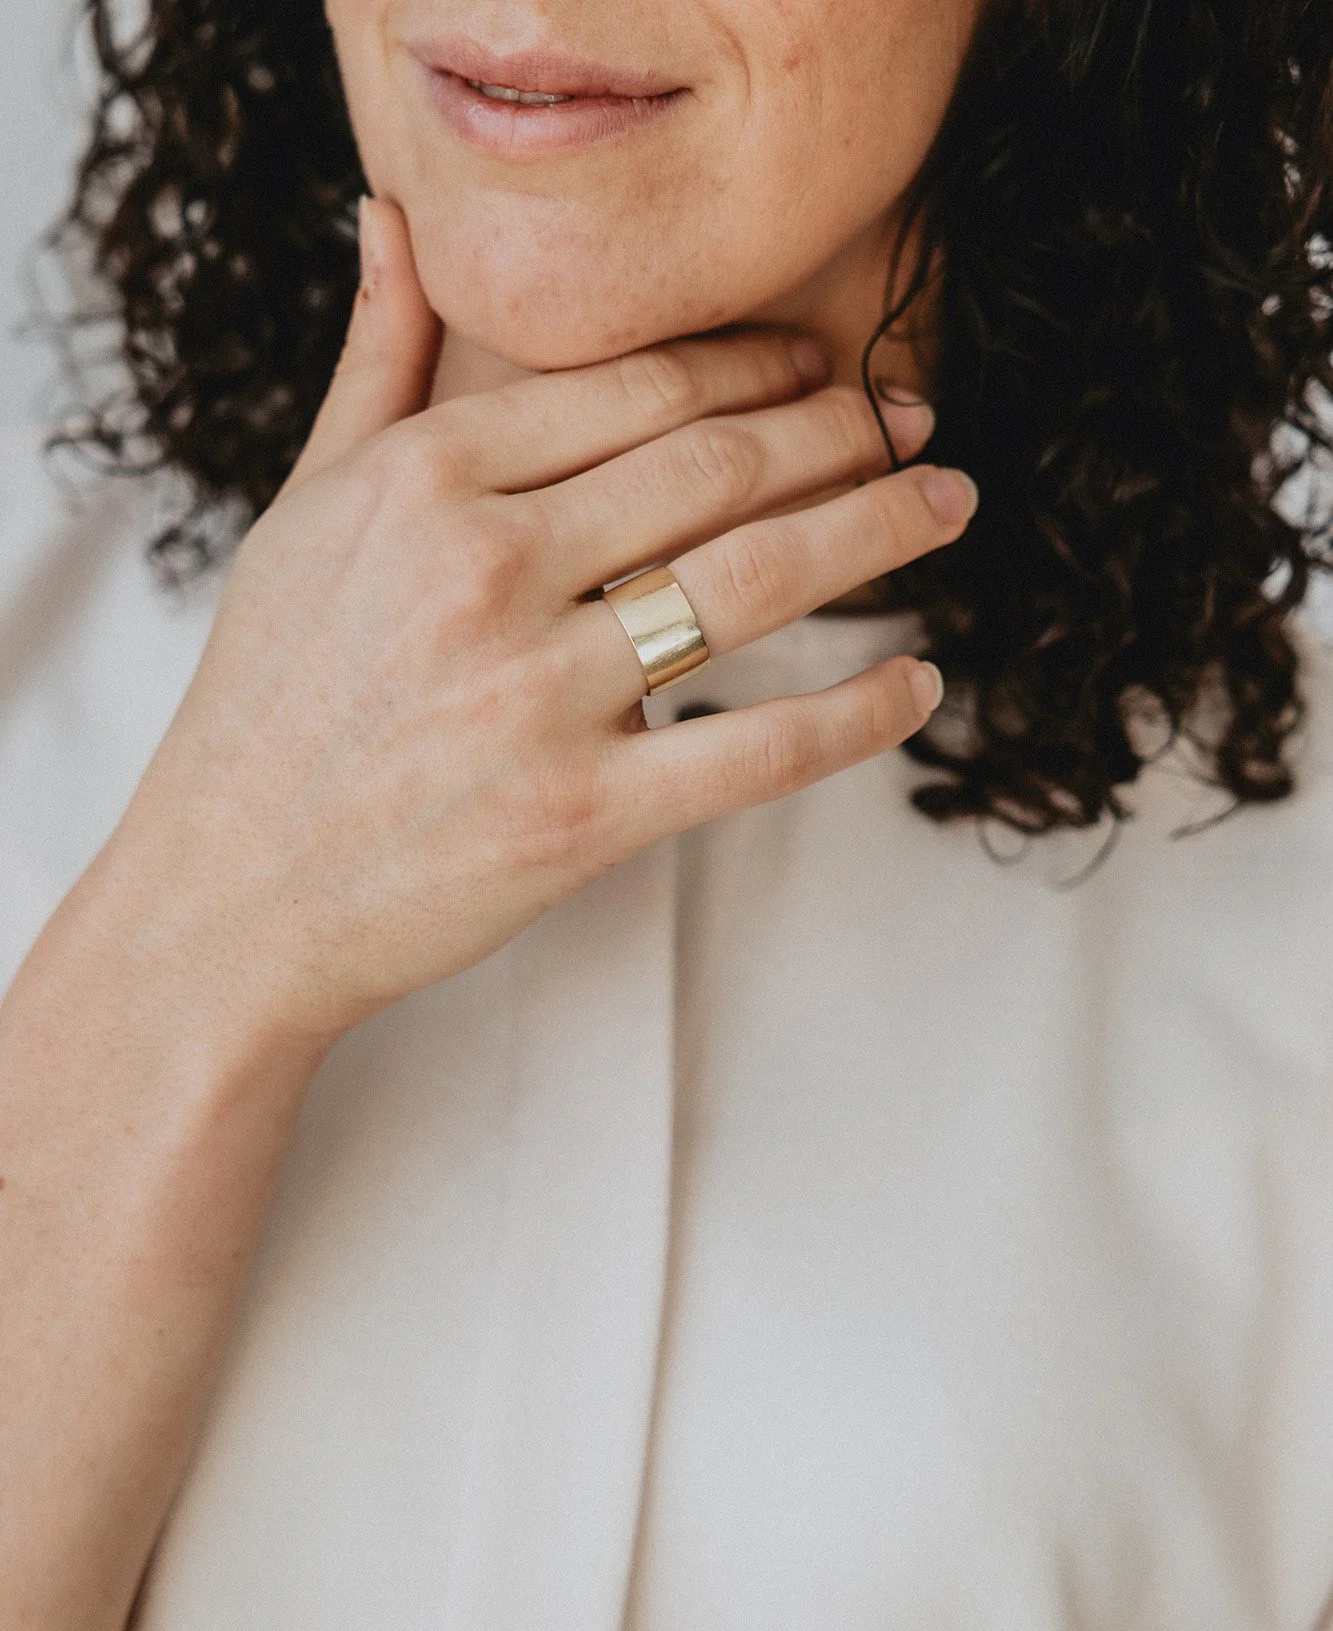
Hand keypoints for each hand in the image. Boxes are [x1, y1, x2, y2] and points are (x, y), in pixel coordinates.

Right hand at [114, 198, 976, 1049]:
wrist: (235, 893)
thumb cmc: (270, 702)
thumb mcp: (303, 510)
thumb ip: (373, 366)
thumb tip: (394, 223)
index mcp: (426, 479)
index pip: (635, 391)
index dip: (756, 369)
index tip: (822, 367)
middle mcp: (489, 568)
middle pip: (718, 468)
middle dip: (842, 435)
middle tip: (918, 426)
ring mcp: (539, 694)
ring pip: (756, 581)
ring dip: (876, 533)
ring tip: (946, 509)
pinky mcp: (583, 814)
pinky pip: (758, 749)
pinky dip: (856, 713)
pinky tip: (918, 682)